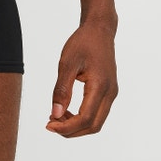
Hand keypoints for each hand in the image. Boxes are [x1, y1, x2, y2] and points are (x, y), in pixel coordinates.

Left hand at [46, 21, 117, 137]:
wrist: (99, 30)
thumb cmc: (83, 43)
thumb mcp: (67, 63)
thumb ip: (62, 89)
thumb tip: (55, 114)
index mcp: (101, 86)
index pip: (85, 118)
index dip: (66, 127)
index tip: (48, 125)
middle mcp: (110, 93)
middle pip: (93, 126)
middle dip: (71, 131)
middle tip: (50, 124)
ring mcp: (111, 93)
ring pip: (96, 122)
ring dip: (77, 125)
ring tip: (56, 118)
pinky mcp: (109, 91)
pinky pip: (97, 112)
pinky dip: (82, 117)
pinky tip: (66, 111)